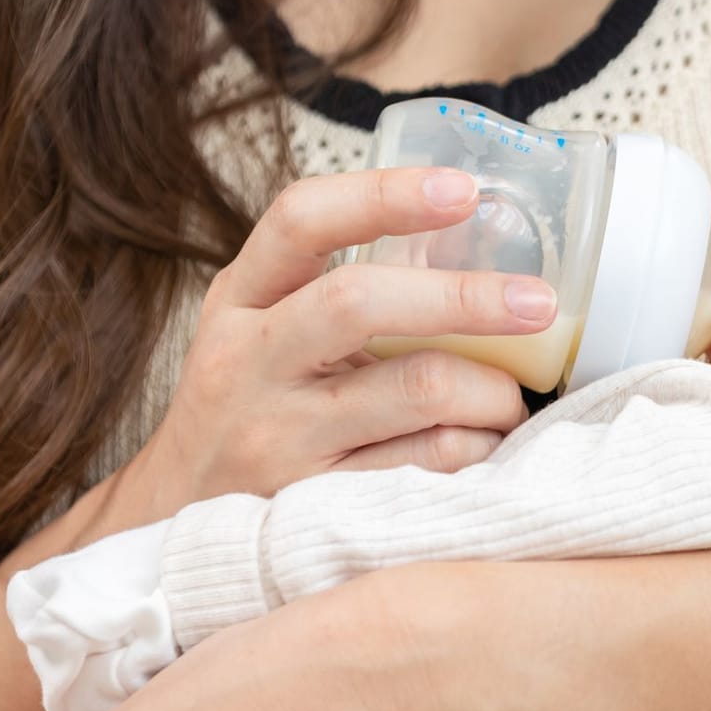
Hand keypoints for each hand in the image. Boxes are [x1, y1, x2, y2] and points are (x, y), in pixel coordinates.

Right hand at [113, 168, 557, 529]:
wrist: (172, 521)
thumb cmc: (246, 409)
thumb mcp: (260, 331)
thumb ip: (336, 289)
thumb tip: (472, 244)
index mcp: (241, 299)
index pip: (300, 220)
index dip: (384, 195)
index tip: (462, 189)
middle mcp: (248, 360)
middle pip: (361, 302)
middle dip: (467, 298)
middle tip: (538, 302)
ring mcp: (279, 436)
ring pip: (419, 391)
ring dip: (491, 390)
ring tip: (510, 396)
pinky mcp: (316, 502)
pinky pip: (430, 464)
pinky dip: (477, 448)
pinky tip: (484, 445)